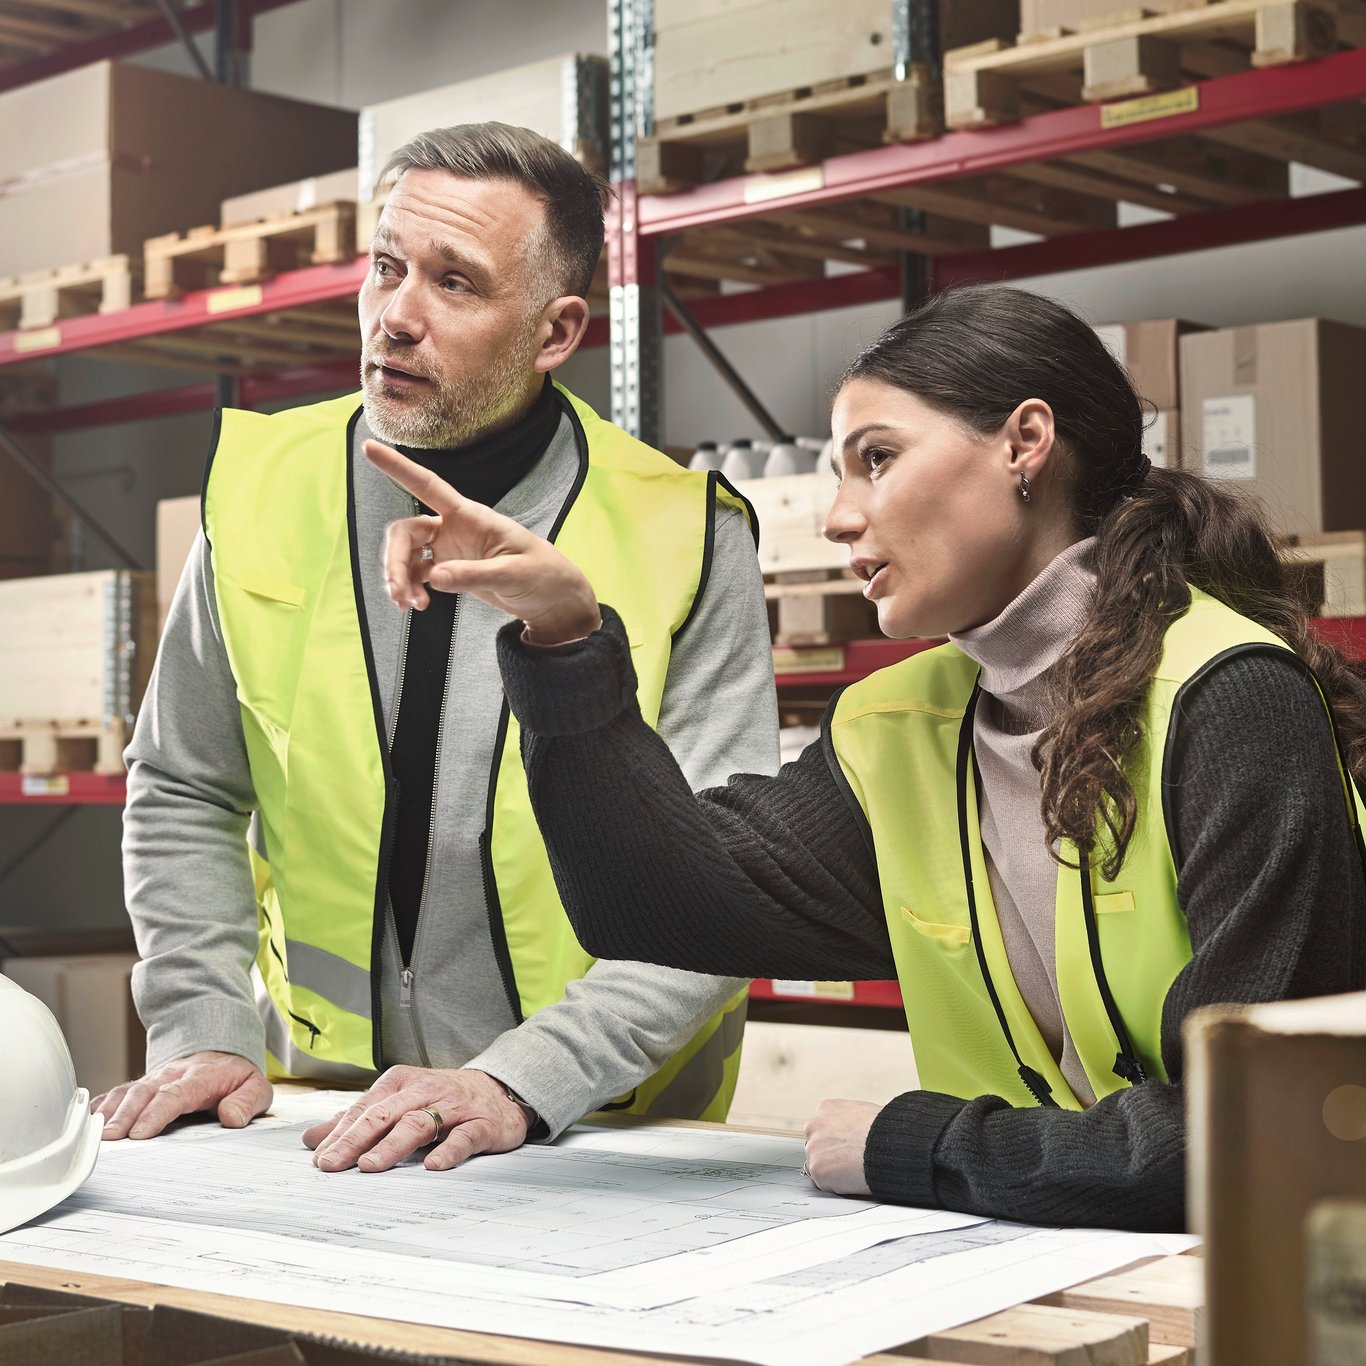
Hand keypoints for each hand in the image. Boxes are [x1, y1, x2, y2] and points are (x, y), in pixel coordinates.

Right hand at [91, 1052, 271, 1140]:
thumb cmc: (236, 1077)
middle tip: (111, 1138)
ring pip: (126, 1092)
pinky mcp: (141, 1085)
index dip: (157, 1112)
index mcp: (201, 1077)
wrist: (221, 1053)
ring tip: (94, 1135)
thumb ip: (248, 1101)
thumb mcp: (256, 1087)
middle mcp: (172, 1075)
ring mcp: (153, 1079)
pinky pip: (116, 1092)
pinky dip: (100, 1105)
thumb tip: (232, 1117)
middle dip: (125, 1115)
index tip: (142, 1132)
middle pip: (144, 1093)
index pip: (176, 1093)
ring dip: (109, 1112)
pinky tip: (87, 1122)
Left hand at [303, 1066, 529, 1172]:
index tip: (319, 1158)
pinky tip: (433, 1167)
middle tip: (332, 1164)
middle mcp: (425, 1091)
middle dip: (355, 1140)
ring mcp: (454, 1107)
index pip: (364, 1109)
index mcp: (401, 1083)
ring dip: (392, 1145)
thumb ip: (357, 1120)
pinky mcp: (481, 1124)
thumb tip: (311, 1138)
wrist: (500, 1090)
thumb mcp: (398, 1102)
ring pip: (419, 1123)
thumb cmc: (442, 1099)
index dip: (340, 1134)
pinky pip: (463, 1137)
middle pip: (385, 1115)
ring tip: (369, 1166)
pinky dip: (448, 1150)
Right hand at [365, 439, 601, 645]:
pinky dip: (411, 589)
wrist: (553, 600)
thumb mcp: (513, 574)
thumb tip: (434, 577)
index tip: (369, 447)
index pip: (429, 486)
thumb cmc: (542, 575)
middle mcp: (454, 528)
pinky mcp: (450, 571)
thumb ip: (473, 575)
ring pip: (407, 556)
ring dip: (399, 579)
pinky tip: (417, 605)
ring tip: (408, 605)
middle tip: (398, 592)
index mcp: (471, 516)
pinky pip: (417, 576)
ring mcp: (450, 550)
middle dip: (395, 560)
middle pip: (406, 532)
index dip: (399, 468)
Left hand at [803, 1098, 879, 1196]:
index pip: (822, 1128)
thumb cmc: (883, 1130)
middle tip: (849, 1161)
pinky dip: (836, 1185)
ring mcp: (813, 1148)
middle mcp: (814, 1126)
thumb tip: (849, 1132)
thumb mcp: (861, 1111)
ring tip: (853, 1169)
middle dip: (829, 1155)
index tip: (845, 1148)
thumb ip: (847, 1121)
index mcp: (825, 1109)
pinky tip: (851, 1178)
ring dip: (832, 1170)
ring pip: (818, 1164)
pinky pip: (823, 1183)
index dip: (835, 1141)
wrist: (888, 1145)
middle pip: (816, 1146)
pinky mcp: (817, 1169)